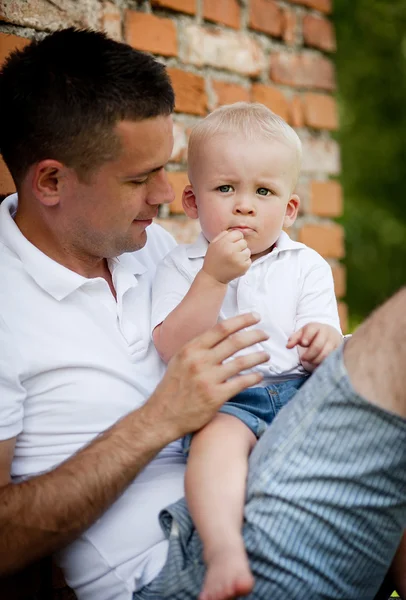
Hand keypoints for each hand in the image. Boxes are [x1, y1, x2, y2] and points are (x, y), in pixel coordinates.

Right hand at [144, 313, 268, 439]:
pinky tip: (259, 376)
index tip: (255, 317)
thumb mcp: (180, 360)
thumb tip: (220, 336)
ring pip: (241, 362)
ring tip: (266, 355)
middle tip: (265, 334)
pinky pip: (241, 383)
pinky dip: (254, 378)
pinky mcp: (215, 396)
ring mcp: (208, 379)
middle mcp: (199, 361)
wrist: (162, 416)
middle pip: (235, 342)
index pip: (221, 328)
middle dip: (254, 335)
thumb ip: (199, 349)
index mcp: (191, 349)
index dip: (242, 321)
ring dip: (258, 356)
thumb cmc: (172, 388)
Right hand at [202, 230, 250, 284]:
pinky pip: (249, 260)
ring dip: (242, 255)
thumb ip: (223, 235)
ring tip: (234, 259)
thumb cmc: (213, 259)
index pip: (238, 234)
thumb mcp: (213, 244)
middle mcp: (231, 250)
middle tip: (232, 253)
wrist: (213, 277)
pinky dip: (244, 262)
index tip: (231, 244)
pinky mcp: (243, 267)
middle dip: (239, 247)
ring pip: (248, 251)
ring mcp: (238, 259)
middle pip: (244, 242)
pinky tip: (236, 265)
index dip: (235, 238)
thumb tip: (234, 230)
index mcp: (224, 243)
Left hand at [286, 323, 342, 368]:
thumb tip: (288, 346)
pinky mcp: (338, 351)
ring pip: (325, 354)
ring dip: (315, 360)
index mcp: (316, 327)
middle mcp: (327, 333)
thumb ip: (294, 338)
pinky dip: (322, 362)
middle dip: (309, 354)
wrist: (330, 333)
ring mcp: (334, 342)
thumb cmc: (313, 334)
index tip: (302, 343)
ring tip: (310, 360)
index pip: (311, 331)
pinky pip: (330, 359)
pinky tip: (317, 362)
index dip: (306, 337)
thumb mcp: (303, 333)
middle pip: (318, 346)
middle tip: (303, 358)